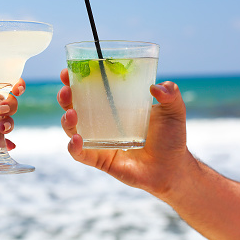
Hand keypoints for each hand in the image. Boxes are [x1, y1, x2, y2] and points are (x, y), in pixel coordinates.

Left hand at [0, 77, 25, 154]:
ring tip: (1, 129)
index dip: (13, 83)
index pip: (0, 82)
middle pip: (8, 102)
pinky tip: (9, 146)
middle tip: (1, 112)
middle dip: (9, 107)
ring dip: (8, 124)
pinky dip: (4, 142)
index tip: (18, 88)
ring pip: (6, 120)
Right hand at [57, 68, 187, 195]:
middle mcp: (102, 122)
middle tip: (67, 91)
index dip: (75, 80)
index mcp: (114, 105)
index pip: (90, 89)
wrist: (173, 168)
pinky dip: (75, 147)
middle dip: (65, 97)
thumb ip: (171, 95)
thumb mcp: (174, 111)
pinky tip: (77, 140)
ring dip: (67, 120)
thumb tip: (158, 87)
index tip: (67, 71)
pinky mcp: (100, 160)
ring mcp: (99, 141)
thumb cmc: (170, 138)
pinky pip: (82, 154)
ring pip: (72, 129)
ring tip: (72, 114)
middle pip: (74, 106)